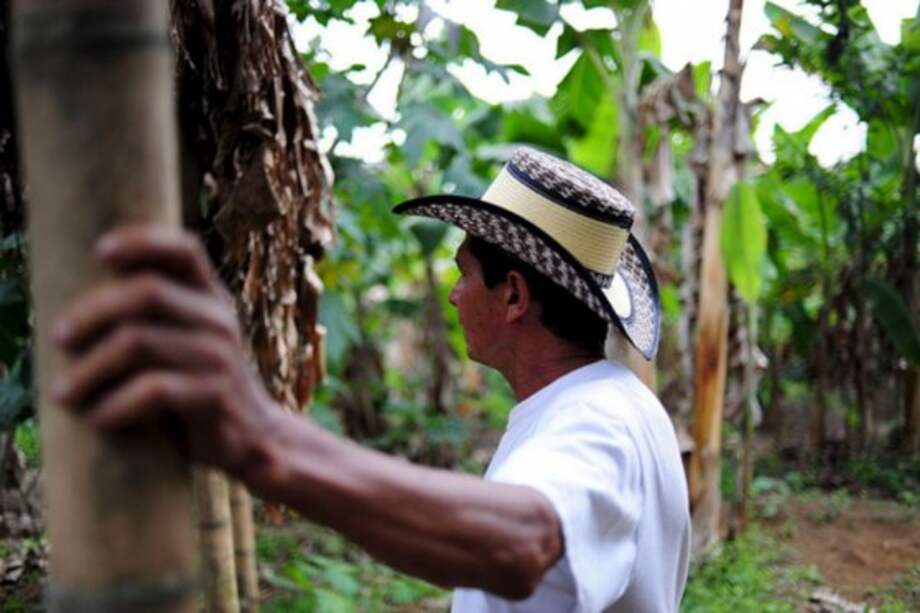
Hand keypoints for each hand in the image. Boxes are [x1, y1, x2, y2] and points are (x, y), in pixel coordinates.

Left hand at [53, 225, 281, 478]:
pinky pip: (152, 390)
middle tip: (58, 340)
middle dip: (92, 313)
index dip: (142, 242)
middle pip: (147, 292)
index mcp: (213, 298)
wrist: (254, 439)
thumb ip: (157, 317)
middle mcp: (220, 320)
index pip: (184, 250)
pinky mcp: (216, 395)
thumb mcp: (189, 341)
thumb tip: (78, 304)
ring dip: (89, 369)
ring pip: (139, 342)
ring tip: (64, 393)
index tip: (100, 251)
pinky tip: (98, 419)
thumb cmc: (200, 387)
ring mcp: (220, 356)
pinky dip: (114, 405)